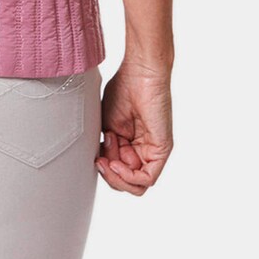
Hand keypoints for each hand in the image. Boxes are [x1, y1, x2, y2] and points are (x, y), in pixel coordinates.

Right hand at [95, 57, 173, 194]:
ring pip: (137, 185)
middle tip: (101, 157)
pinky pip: (147, 178)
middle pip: (127, 181)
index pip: (119, 172)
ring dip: (117, 177)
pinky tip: (116, 163)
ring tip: (108, 159)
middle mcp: (143, 150)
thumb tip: (101, 163)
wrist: (139, 73)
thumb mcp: (108, 123)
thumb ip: (106, 146)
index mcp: (131, 143)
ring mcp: (153, 151)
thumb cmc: (124, 88)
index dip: (106, 169)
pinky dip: (128, 177)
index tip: (97, 155)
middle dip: (110, 174)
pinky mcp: (162, 150)